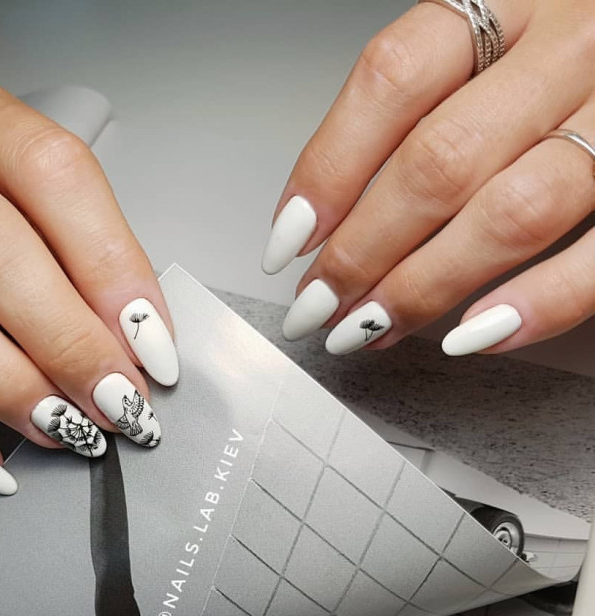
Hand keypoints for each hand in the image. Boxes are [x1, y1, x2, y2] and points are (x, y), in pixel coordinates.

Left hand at [263, 0, 593, 356]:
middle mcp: (574, 43)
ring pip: (512, 212)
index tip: (287, 242)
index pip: (393, 80)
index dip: (328, 169)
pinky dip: (536, 303)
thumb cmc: (568, 48)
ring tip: (370, 328)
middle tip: (317, 308)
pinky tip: (471, 336)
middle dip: (363, 252)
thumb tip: (334, 213)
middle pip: (441, 160)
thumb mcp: (496, 40)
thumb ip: (428, 106)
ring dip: (426, 287)